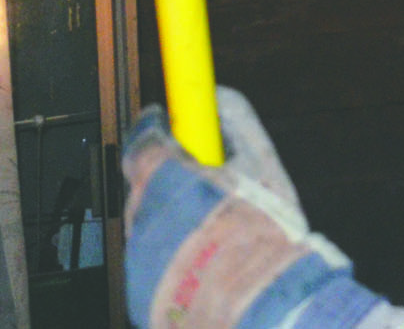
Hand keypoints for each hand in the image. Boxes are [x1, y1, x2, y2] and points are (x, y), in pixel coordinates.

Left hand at [122, 86, 403, 328]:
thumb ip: (239, 124)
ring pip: (150, 225)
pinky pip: (152, 263)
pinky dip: (173, 261)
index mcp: (166, 177)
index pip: (144, 139)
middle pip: (145, 184)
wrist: (264, 312)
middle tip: (205, 186)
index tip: (166, 120)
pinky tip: (206, 266)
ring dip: (173, 223)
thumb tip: (221, 95)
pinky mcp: (140, 292)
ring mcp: (137, 257)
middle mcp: (143, 214)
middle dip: (169, 180)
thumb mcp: (263, 168)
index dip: (156, 127)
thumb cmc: (266, 237)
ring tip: (215, 236)